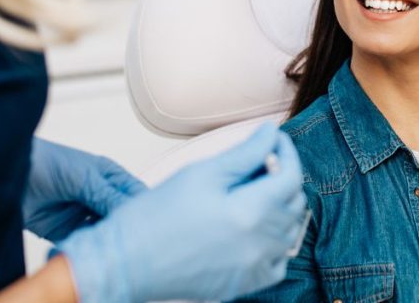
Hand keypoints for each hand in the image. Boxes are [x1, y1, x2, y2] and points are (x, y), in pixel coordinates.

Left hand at [23, 138, 146, 242]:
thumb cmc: (47, 163)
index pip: (136, 195)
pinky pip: (86, 244)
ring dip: (108, 239)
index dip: (144, 208)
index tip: (146, 222)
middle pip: (123, 217)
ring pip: (106, 233)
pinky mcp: (68, 232)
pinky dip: (90, 247)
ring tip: (109, 243)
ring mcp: (85, 215)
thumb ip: (108, 196)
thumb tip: (131, 212)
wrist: (8, 177)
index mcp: (111, 179)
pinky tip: (91, 247)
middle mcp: (100, 198)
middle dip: (127, 227)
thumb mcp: (84, 177)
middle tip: (129, 238)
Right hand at [58, 123, 307, 301]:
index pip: (291, 177)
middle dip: (283, 178)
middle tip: (258, 164)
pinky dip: (274, 243)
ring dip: (280, 208)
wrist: (124, 264)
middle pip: (294, 204)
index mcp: (250, 213)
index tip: (274, 140)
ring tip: (252, 194)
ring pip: (290, 232)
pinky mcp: (243, 285)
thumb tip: (270, 133)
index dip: (286, 153)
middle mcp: (259, 244)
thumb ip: (244, 153)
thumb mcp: (201, 173)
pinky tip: (253, 230)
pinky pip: (278, 262)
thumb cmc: (154, 217)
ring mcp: (253, 269)